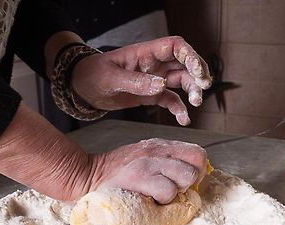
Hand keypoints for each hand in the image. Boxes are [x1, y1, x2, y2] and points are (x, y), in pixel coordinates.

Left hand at [71, 36, 211, 125]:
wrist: (83, 88)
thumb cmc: (93, 76)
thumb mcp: (111, 78)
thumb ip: (135, 82)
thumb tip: (161, 85)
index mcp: (145, 53)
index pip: (175, 46)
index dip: (190, 55)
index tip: (197, 71)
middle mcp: (153, 64)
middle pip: (183, 64)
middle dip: (196, 75)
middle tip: (202, 89)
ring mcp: (153, 80)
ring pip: (180, 82)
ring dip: (191, 91)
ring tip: (195, 104)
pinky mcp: (149, 96)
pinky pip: (170, 100)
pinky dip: (178, 109)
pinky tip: (184, 119)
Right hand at [89, 138, 206, 203]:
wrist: (87, 176)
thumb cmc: (117, 175)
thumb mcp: (143, 160)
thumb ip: (165, 164)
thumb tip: (189, 179)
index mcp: (160, 146)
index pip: (198, 153)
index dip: (196, 172)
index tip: (182, 183)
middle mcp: (157, 151)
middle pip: (197, 164)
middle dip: (189, 182)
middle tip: (171, 189)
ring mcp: (149, 163)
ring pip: (187, 177)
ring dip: (176, 192)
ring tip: (158, 195)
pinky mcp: (139, 177)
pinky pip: (168, 191)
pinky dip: (162, 201)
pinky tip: (149, 200)